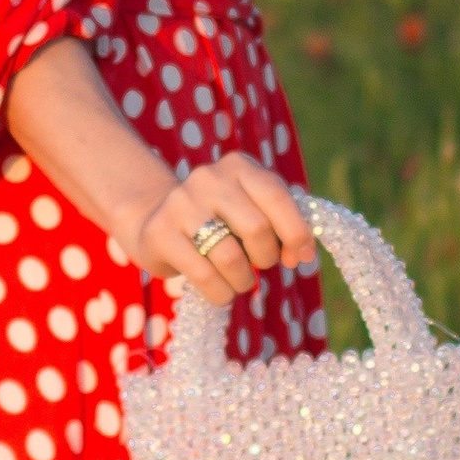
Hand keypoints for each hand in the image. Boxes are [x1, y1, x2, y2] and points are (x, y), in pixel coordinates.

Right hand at [133, 156, 315, 305]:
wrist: (156, 219)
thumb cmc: (220, 219)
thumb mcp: (252, 211)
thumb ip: (282, 227)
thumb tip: (299, 255)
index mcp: (238, 166)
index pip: (276, 196)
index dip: (296, 231)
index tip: (304, 257)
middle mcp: (208, 178)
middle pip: (257, 229)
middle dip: (267, 258)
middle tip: (260, 264)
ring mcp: (181, 204)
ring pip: (231, 258)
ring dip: (243, 280)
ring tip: (239, 280)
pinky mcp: (161, 233)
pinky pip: (204, 276)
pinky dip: (221, 293)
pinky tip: (221, 291)